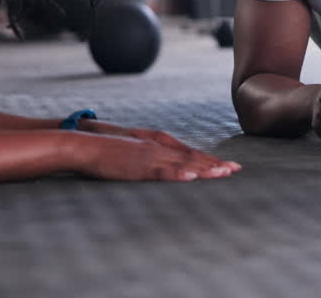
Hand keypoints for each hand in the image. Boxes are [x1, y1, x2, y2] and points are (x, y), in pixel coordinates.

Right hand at [79, 133, 237, 181]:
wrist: (85, 144)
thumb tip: (162, 163)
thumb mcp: (133, 149)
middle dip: (214, 163)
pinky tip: (192, 177)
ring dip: (204, 169)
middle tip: (236, 169)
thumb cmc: (106, 148)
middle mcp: (158, 147)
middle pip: (192, 156)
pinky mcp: (138, 167)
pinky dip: (178, 174)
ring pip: (183, 163)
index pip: (189, 152)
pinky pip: (162, 172)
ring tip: (224, 173)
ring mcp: (150, 156)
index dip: (209, 159)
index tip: (226, 165)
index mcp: (157, 142)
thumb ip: (149, 154)